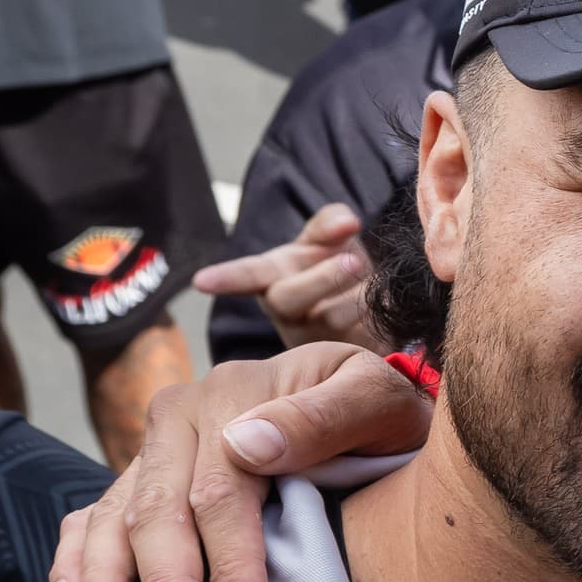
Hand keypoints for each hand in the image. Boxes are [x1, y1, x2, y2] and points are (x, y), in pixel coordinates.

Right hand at [45, 340, 429, 581]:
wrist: (353, 400)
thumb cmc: (374, 413)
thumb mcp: (376, 399)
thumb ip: (325, 416)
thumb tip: (249, 445)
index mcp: (231, 397)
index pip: (221, 490)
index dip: (233, 561)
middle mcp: (178, 420)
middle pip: (158, 509)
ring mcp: (151, 453)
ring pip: (112, 517)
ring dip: (105, 581)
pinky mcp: (136, 480)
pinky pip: (87, 518)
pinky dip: (73, 563)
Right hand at [191, 205, 380, 353]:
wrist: (370, 307)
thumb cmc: (336, 266)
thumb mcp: (327, 239)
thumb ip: (329, 223)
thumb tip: (346, 221)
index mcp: (274, 276)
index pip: (246, 275)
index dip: (225, 278)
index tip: (202, 281)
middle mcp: (287, 310)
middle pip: (289, 299)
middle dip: (323, 279)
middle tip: (355, 261)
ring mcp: (311, 338)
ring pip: (331, 318)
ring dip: (359, 296)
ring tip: (373, 283)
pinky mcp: (342, 359)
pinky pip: (362, 336)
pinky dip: (378, 314)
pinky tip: (380, 308)